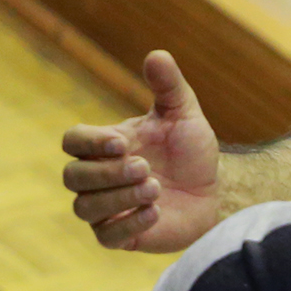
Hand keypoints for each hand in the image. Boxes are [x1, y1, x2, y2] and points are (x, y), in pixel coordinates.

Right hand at [61, 51, 220, 251]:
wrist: (217, 189)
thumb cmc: (192, 151)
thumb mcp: (184, 114)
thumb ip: (169, 86)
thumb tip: (157, 54)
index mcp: (106, 146)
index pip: (72, 141)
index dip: (90, 142)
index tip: (123, 142)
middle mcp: (98, 177)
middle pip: (72, 177)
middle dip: (106, 172)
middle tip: (145, 167)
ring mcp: (107, 208)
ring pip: (84, 208)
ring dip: (118, 197)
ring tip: (156, 188)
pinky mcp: (122, 236)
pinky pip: (107, 236)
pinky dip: (129, 224)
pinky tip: (156, 212)